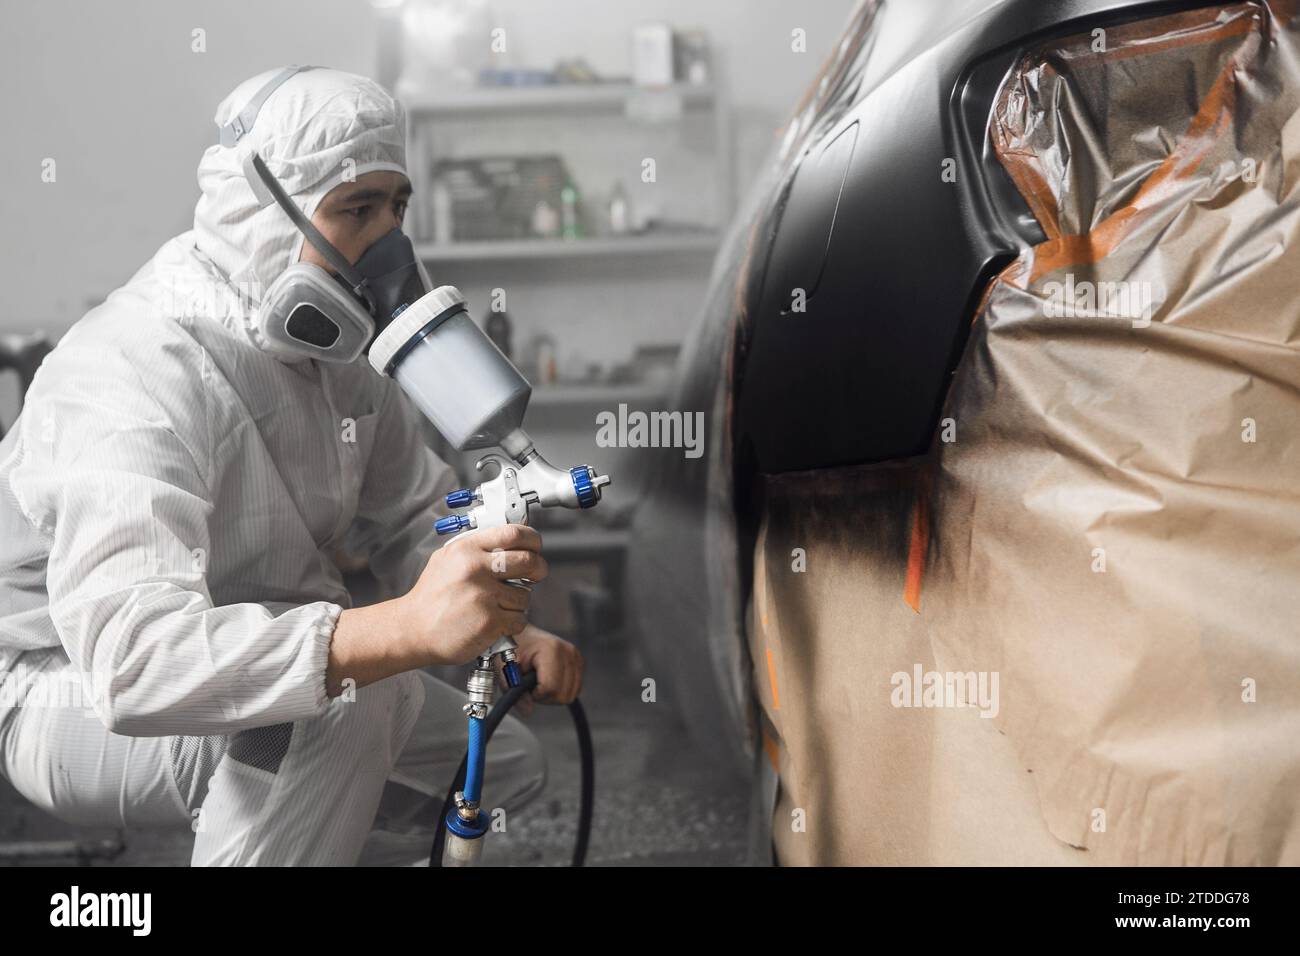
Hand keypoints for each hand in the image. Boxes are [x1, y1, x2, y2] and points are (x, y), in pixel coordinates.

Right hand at [396, 524, 548, 666]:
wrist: (412, 629)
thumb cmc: (430, 597)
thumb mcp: (446, 559)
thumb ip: (476, 548)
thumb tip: (508, 541)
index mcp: (466, 550)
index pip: (513, 533)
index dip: (532, 539)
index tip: (535, 547)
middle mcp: (475, 569)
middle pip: (529, 561)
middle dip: (539, 569)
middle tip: (535, 574)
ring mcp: (483, 595)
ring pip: (525, 595)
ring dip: (518, 603)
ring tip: (498, 605)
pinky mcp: (489, 621)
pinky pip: (519, 619)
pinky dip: (512, 623)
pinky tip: (494, 622)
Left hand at [497, 624, 583, 715]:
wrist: (519, 633)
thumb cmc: (510, 648)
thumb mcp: (505, 670)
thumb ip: (514, 691)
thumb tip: (528, 711)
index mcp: (551, 649)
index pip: (550, 687)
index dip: (536, 694)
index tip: (525, 686)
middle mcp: (568, 651)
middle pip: (563, 694)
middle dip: (545, 697)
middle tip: (531, 685)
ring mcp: (576, 656)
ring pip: (571, 694)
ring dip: (554, 695)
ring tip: (539, 682)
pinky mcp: (579, 661)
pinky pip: (575, 689)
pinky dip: (561, 690)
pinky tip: (549, 680)